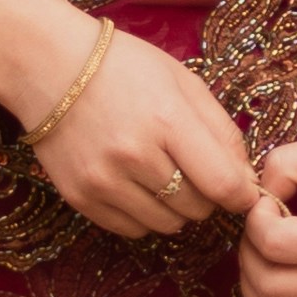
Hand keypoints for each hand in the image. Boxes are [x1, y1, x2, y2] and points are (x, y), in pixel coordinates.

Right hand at [26, 20, 257, 241]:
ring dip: (176, 207)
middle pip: (198, 208)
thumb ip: (222, 131)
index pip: (224, 185)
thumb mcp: (184, 83)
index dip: (241, 194)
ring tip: (162, 173)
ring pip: (168, 224)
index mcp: (167, 120)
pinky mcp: (80, 198)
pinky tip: (136, 184)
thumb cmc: (124, 68)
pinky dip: (144, 214)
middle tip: (193, 168)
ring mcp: (104, 180)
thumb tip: (247, 181)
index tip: (241, 189)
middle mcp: (134, 155)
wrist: (50, 67)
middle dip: (207, 194)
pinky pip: (133, 229)